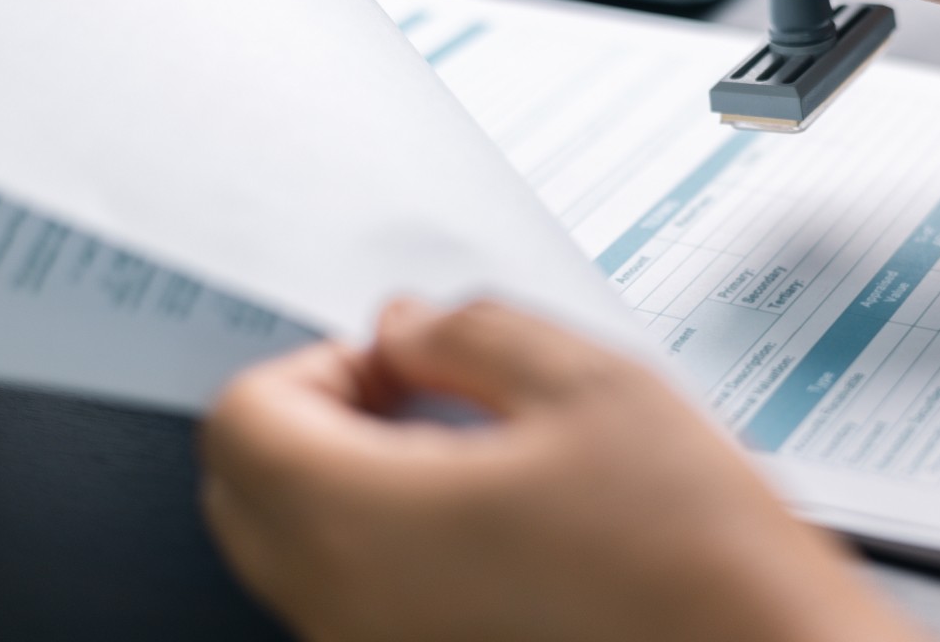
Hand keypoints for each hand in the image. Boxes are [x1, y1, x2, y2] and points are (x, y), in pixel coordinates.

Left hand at [201, 299, 928, 641]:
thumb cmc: (695, 555)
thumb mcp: (591, 387)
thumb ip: (472, 333)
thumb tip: (409, 328)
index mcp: (364, 527)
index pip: (244, 418)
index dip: (320, 361)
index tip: (401, 361)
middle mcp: (344, 611)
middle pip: (250, 489)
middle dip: (324, 419)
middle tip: (423, 396)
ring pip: (297, 549)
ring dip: (357, 479)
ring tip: (478, 457)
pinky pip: (355, 600)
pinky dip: (390, 543)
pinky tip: (498, 519)